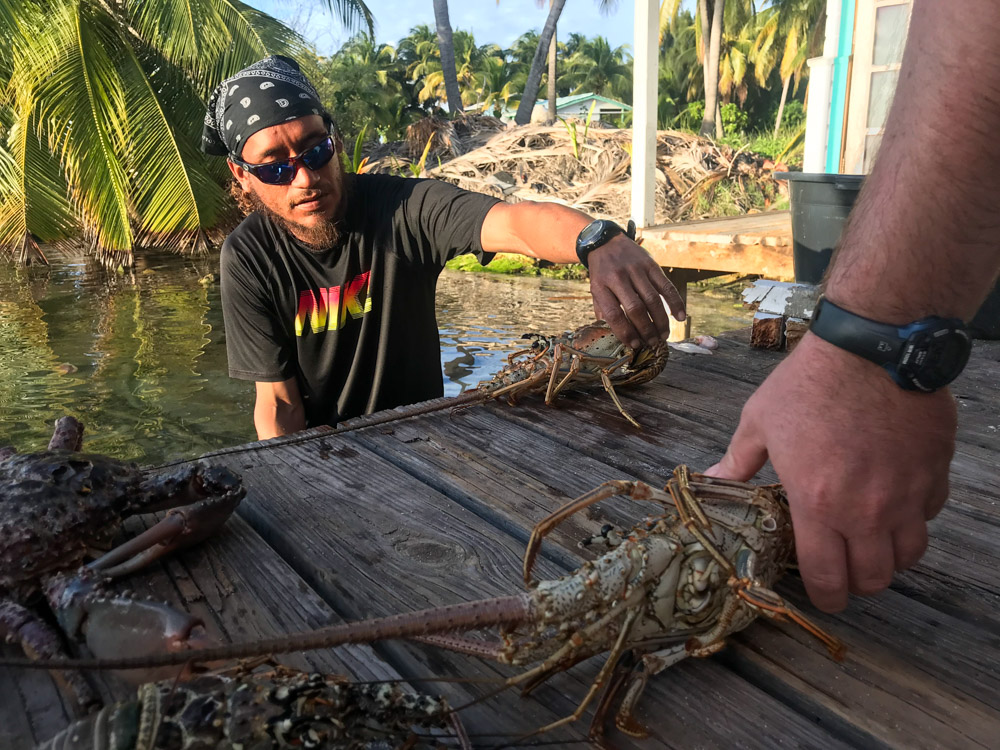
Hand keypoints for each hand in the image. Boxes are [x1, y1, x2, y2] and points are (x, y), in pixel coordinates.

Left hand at [587, 236, 684, 347]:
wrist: (605, 242)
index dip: (625, 332)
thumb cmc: (601, 273)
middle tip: (652, 343)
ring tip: (664, 335)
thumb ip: (605, 311)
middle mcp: (618, 277)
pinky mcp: (650, 264)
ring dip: (661, 320)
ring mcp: (636, 270)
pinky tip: (680, 316)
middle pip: (636, 308)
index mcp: (601, 286)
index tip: (634, 344)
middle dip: (646, 329)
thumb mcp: (596, 291)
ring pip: (652, 299)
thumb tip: (619, 336)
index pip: (614, 314)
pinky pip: (666, 285)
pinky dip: (675, 302)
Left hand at [704, 333, 955, 611]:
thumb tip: (711, 480)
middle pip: (875, 577)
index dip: (826, 596)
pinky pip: (929, 513)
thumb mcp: (760, 421)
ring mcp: (907, 494)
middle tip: (847, 569)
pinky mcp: (934, 472)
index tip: (824, 596)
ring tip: (872, 541)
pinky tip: (897, 500)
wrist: (871, 348)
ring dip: (890, 555)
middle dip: (859, 582)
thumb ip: (738, 461)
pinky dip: (914, 516)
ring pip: (909, 554)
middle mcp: (867, 510)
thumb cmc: (808, 384)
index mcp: (818, 503)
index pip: (827, 576)